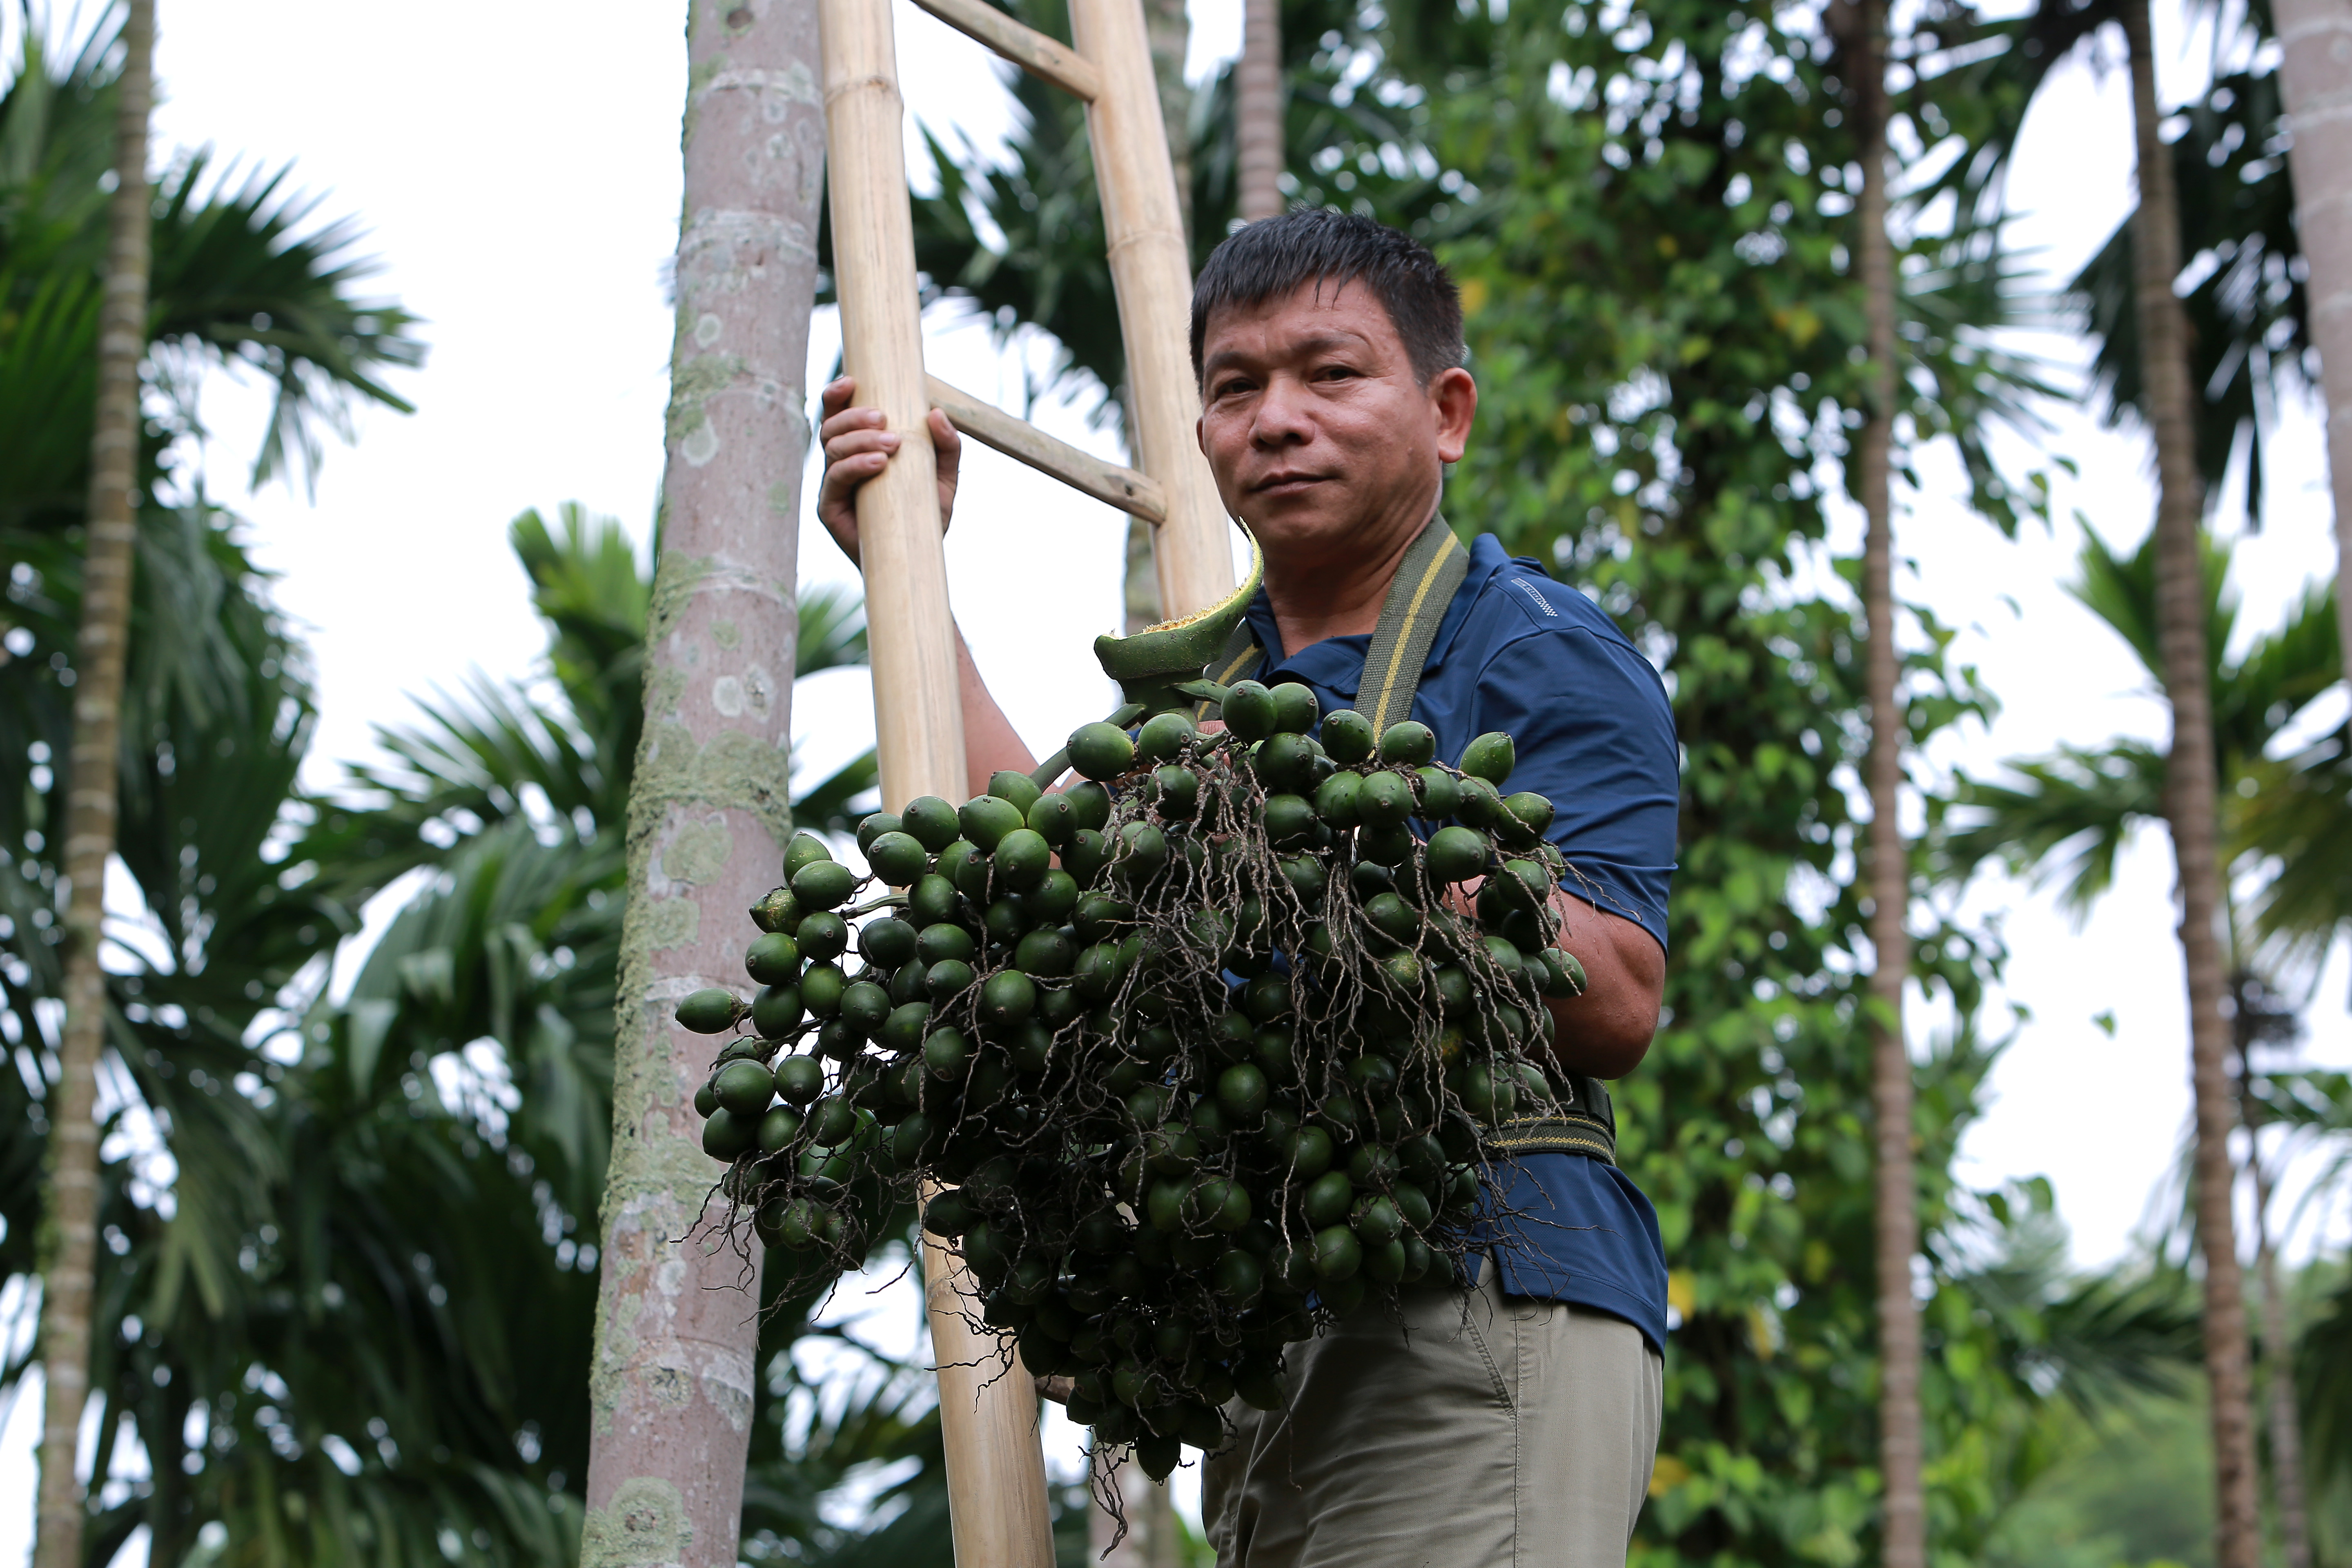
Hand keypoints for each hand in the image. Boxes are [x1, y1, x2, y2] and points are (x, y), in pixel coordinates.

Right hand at [815, 375, 960, 567]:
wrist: (920, 558)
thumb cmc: (926, 514)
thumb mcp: (944, 478)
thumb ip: (946, 447)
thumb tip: (936, 413)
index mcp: (858, 449)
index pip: (838, 414)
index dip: (837, 394)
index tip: (851, 381)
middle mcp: (840, 464)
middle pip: (830, 427)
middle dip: (853, 417)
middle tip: (884, 419)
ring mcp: (833, 486)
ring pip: (831, 449)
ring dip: (858, 440)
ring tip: (890, 445)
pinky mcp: (830, 509)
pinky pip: (835, 479)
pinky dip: (855, 466)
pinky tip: (878, 464)